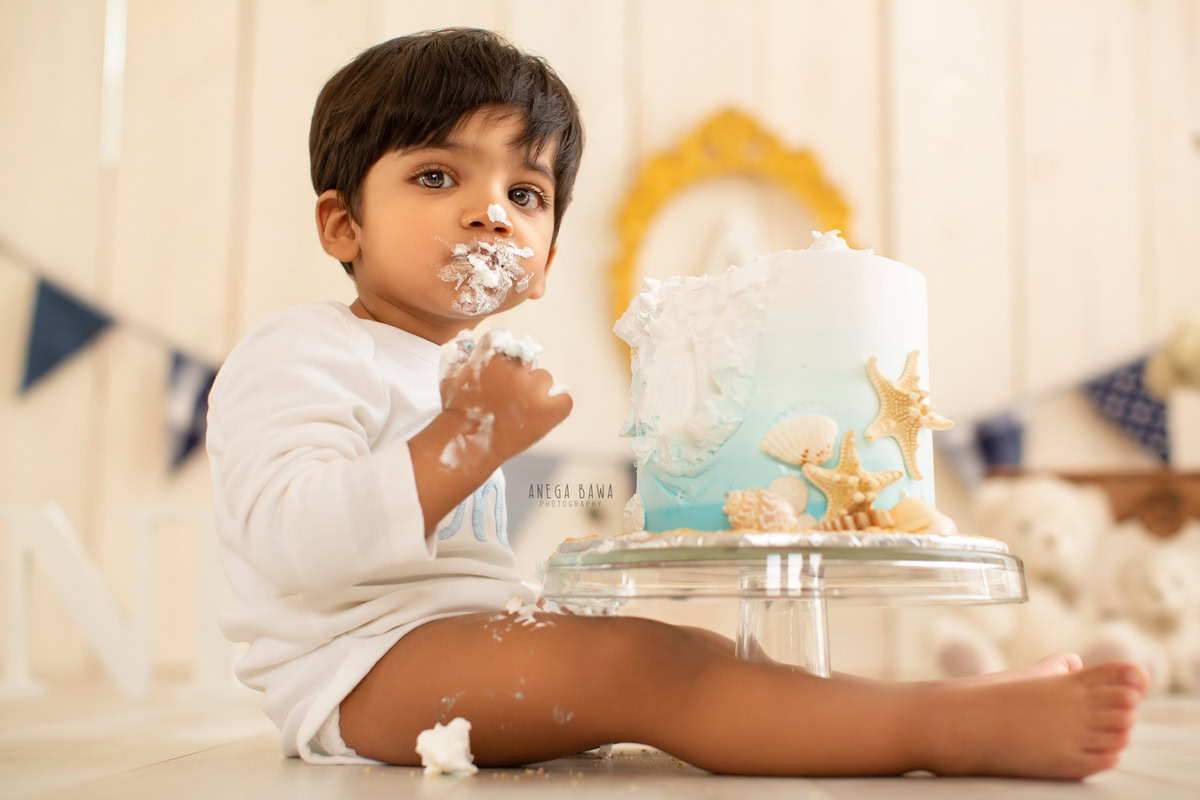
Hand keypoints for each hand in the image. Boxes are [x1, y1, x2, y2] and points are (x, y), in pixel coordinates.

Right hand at [439, 329, 572, 463]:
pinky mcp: (548, 411)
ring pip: (544, 377)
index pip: (501, 337)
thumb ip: (458, 354)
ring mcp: (533, 390)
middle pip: (525, 358)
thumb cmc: (456, 411)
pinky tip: (545, 412)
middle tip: (508, 393)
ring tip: (521, 408)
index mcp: (491, 356)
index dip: (500, 354)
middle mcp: (514, 369)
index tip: (497, 369)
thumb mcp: (449, 377)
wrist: (467, 444)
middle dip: (517, 372)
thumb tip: (468, 336)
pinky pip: (565, 399)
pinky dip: (557, 405)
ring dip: (535, 389)